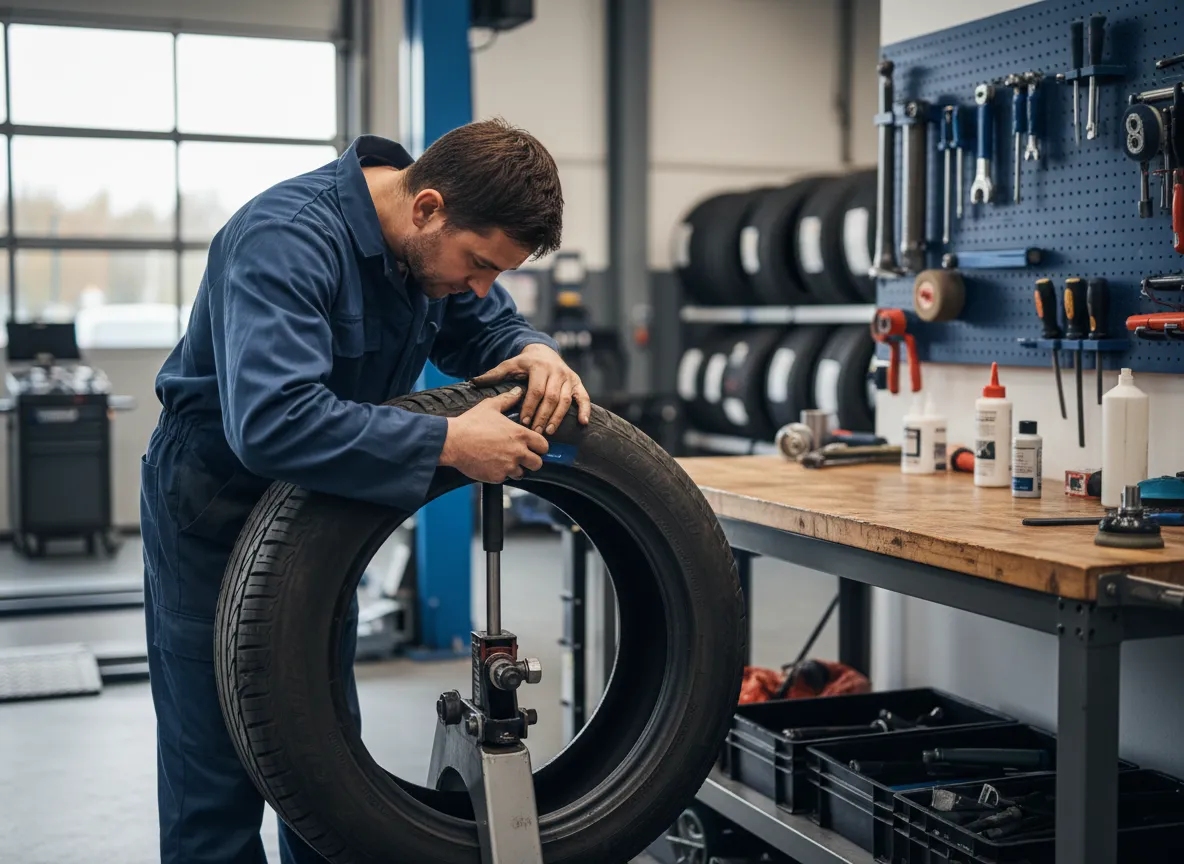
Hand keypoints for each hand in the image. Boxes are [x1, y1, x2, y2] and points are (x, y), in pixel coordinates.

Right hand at [438, 388, 549, 482]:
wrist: (453, 442)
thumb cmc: (470, 423)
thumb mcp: (490, 406)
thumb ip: (507, 399)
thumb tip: (518, 391)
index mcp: (520, 434)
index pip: (544, 446)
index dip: (539, 446)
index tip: (533, 447)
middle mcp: (517, 452)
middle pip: (538, 463)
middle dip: (531, 461)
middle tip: (521, 457)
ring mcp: (508, 466)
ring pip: (522, 473)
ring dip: (516, 469)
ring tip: (504, 461)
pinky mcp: (497, 477)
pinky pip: (505, 479)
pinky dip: (501, 474)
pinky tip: (492, 465)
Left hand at [471, 343, 590, 434]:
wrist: (544, 351)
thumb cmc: (524, 363)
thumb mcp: (509, 365)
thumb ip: (493, 374)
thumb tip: (473, 381)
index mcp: (538, 367)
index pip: (535, 390)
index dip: (530, 407)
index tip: (523, 422)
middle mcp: (556, 371)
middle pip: (551, 397)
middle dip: (542, 416)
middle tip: (534, 432)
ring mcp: (568, 377)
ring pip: (566, 400)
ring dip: (558, 417)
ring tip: (549, 431)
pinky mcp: (578, 383)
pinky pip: (584, 397)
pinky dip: (585, 410)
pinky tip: (583, 423)